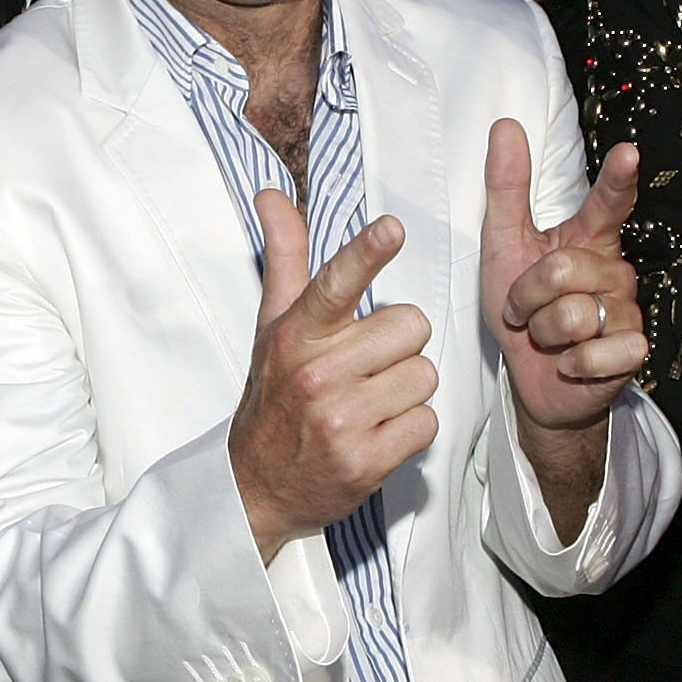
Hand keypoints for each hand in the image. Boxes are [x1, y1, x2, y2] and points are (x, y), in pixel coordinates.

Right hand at [226, 191, 437, 563]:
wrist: (255, 485)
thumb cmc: (273, 396)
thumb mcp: (273, 325)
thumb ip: (285, 257)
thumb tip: (272, 195)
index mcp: (296, 334)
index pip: (334, 284)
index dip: (366, 254)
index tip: (390, 229)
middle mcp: (316, 374)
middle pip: (411, 326)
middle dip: (399, 345)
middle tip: (367, 366)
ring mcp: (340, 421)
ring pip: (424, 375)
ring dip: (407, 389)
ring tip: (370, 403)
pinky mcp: (366, 462)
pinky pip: (426, 422)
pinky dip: (410, 429)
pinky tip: (378, 433)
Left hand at [481, 124, 644, 539]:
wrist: (533, 378)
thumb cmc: (522, 309)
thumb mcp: (503, 246)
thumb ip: (507, 189)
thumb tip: (506, 126)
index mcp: (588, 239)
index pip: (608, 203)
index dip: (618, 179)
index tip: (628, 152)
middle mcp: (614, 270)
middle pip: (564, 269)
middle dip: (527, 296)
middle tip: (524, 311)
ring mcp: (627, 311)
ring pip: (576, 314)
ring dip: (544, 331)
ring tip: (546, 337)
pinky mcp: (632, 352)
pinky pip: (600, 351)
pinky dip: (573, 361)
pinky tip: (570, 362)